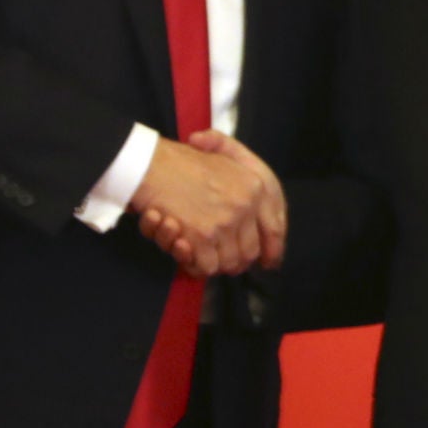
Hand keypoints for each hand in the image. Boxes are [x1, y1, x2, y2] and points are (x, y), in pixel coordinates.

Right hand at [130, 135, 282, 276]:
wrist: (151, 163)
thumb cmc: (183, 161)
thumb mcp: (226, 160)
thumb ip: (246, 186)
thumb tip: (260, 221)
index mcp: (256, 186)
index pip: (275, 230)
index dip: (271, 251)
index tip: (266, 261)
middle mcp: (246, 206)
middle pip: (250, 252)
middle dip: (235, 259)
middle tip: (217, 256)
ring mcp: (224, 222)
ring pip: (229, 262)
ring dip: (213, 262)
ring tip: (196, 250)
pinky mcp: (202, 236)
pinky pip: (206, 266)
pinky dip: (194, 264)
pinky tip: (184, 249)